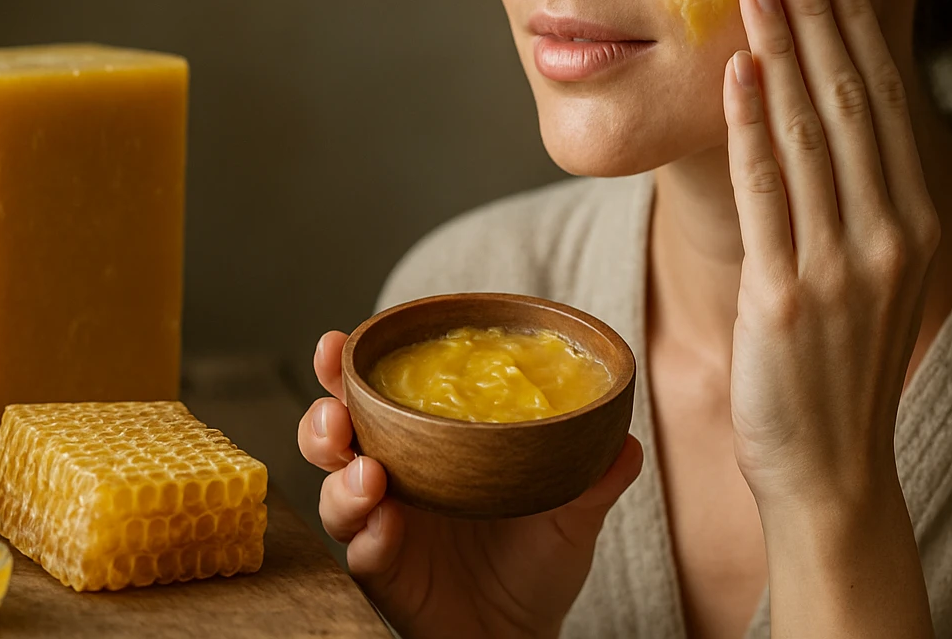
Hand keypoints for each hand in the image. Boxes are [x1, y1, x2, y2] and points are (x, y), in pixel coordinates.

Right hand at [297, 330, 643, 638]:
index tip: (336, 342)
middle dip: (324, 416)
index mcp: (427, 445)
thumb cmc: (537, 563)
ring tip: (366, 474)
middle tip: (335, 410)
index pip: (377, 395)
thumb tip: (627, 443)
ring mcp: (383, 526)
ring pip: (336, 493)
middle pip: (337, 436)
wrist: (526, 635)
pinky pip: (363, 551)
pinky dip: (369, 536)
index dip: (348, 367)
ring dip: (340, 479)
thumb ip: (593, 478)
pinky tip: (387, 525)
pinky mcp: (384, 574)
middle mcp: (395, 478)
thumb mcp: (571, 513)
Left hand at [723, 0, 938, 635]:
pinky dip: (753, 127)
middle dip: (821, 14)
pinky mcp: (790, 297)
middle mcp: (891, 233)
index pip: (883, 99)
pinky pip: (768, 193)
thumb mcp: (863, 272)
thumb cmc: (836, 366)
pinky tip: (738, 71)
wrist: (832, 470)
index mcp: (912, 221)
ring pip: (811, 132)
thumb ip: (850, 196)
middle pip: (852, 99)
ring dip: (782, 48)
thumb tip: (814, 112)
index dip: (857, 25)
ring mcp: (844, 266)